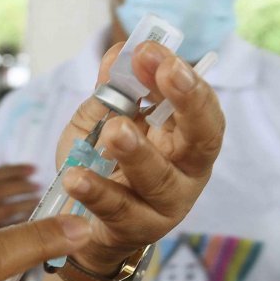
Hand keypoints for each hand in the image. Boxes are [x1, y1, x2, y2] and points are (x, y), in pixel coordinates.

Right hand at [0, 165, 38, 239]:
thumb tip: (28, 170)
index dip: (13, 171)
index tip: (34, 169)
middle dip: (20, 185)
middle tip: (38, 185)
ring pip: (4, 209)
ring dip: (25, 202)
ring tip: (37, 200)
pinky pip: (12, 229)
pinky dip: (25, 220)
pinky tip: (35, 217)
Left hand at [57, 42, 224, 271]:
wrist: (86, 227)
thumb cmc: (105, 165)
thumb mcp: (103, 119)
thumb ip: (111, 88)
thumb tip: (117, 52)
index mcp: (186, 137)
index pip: (200, 104)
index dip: (184, 77)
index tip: (153, 50)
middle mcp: (187, 170)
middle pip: (203, 138)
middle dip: (187, 101)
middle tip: (164, 72)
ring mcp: (165, 204)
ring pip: (159, 178)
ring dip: (138, 151)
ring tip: (114, 131)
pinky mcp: (135, 230)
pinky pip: (118, 210)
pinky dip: (96, 191)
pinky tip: (76, 176)